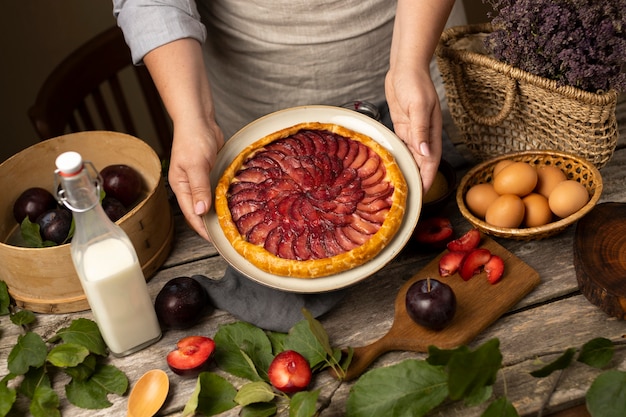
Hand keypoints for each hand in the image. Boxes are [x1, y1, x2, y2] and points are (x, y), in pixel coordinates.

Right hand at [168, 121, 223, 240]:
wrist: (198, 120)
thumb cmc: (193, 139)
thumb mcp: (196, 165)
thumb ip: (199, 188)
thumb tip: (201, 211)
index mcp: (181, 186)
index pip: (191, 214)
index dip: (202, 228)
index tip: (215, 240)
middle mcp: (189, 185)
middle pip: (200, 210)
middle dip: (211, 224)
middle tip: (226, 236)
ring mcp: (200, 179)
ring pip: (209, 201)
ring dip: (218, 211)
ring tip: (231, 224)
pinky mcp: (210, 172)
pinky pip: (217, 189)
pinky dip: (224, 198)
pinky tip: (234, 203)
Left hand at [385, 66, 442, 192]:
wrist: (404, 67)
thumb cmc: (415, 83)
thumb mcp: (418, 106)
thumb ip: (421, 130)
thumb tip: (425, 153)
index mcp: (432, 131)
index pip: (431, 160)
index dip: (429, 177)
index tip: (423, 194)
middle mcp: (423, 134)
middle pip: (422, 162)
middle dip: (418, 179)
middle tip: (409, 197)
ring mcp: (412, 131)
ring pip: (411, 156)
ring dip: (407, 170)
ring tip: (399, 187)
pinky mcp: (402, 126)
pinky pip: (401, 146)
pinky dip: (398, 157)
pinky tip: (391, 166)